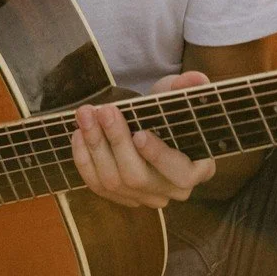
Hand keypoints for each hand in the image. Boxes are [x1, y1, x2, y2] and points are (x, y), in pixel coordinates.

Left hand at [69, 71, 217, 208]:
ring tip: (86, 115)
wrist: (150, 126)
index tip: (139, 134)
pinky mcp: (120, 196)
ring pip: (113, 181)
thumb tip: (195, 78)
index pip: (180, 173)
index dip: (159, 156)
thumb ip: (187, 88)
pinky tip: (78, 134)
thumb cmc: (168, 113)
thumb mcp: (178, 96)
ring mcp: (144, 197)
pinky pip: (97, 185)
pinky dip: (84, 159)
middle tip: (104, 110)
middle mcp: (173, 190)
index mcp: (198, 169)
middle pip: (138, 178)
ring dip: (95, 146)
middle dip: (117, 142)